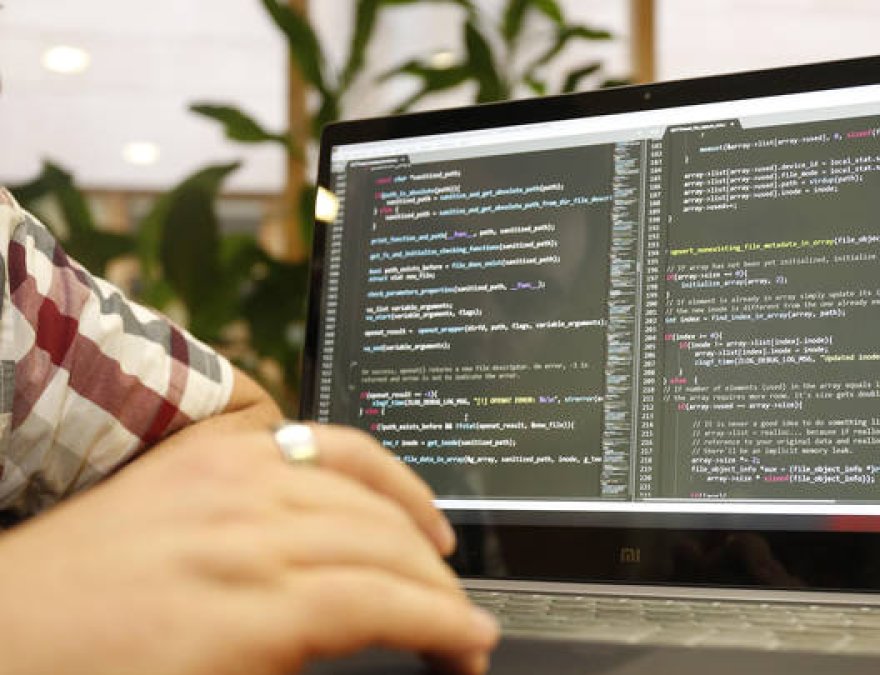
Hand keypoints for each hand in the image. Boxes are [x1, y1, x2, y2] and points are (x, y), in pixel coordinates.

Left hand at [0, 424, 497, 674]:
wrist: (0, 637)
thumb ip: (309, 669)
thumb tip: (377, 656)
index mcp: (247, 610)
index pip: (388, 604)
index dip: (448, 628)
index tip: (472, 650)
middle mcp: (246, 531)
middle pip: (387, 544)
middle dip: (442, 589)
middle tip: (461, 627)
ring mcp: (227, 478)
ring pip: (365, 488)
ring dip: (418, 527)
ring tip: (442, 562)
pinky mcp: (208, 451)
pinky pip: (316, 439)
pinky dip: (370, 464)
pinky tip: (389, 492)